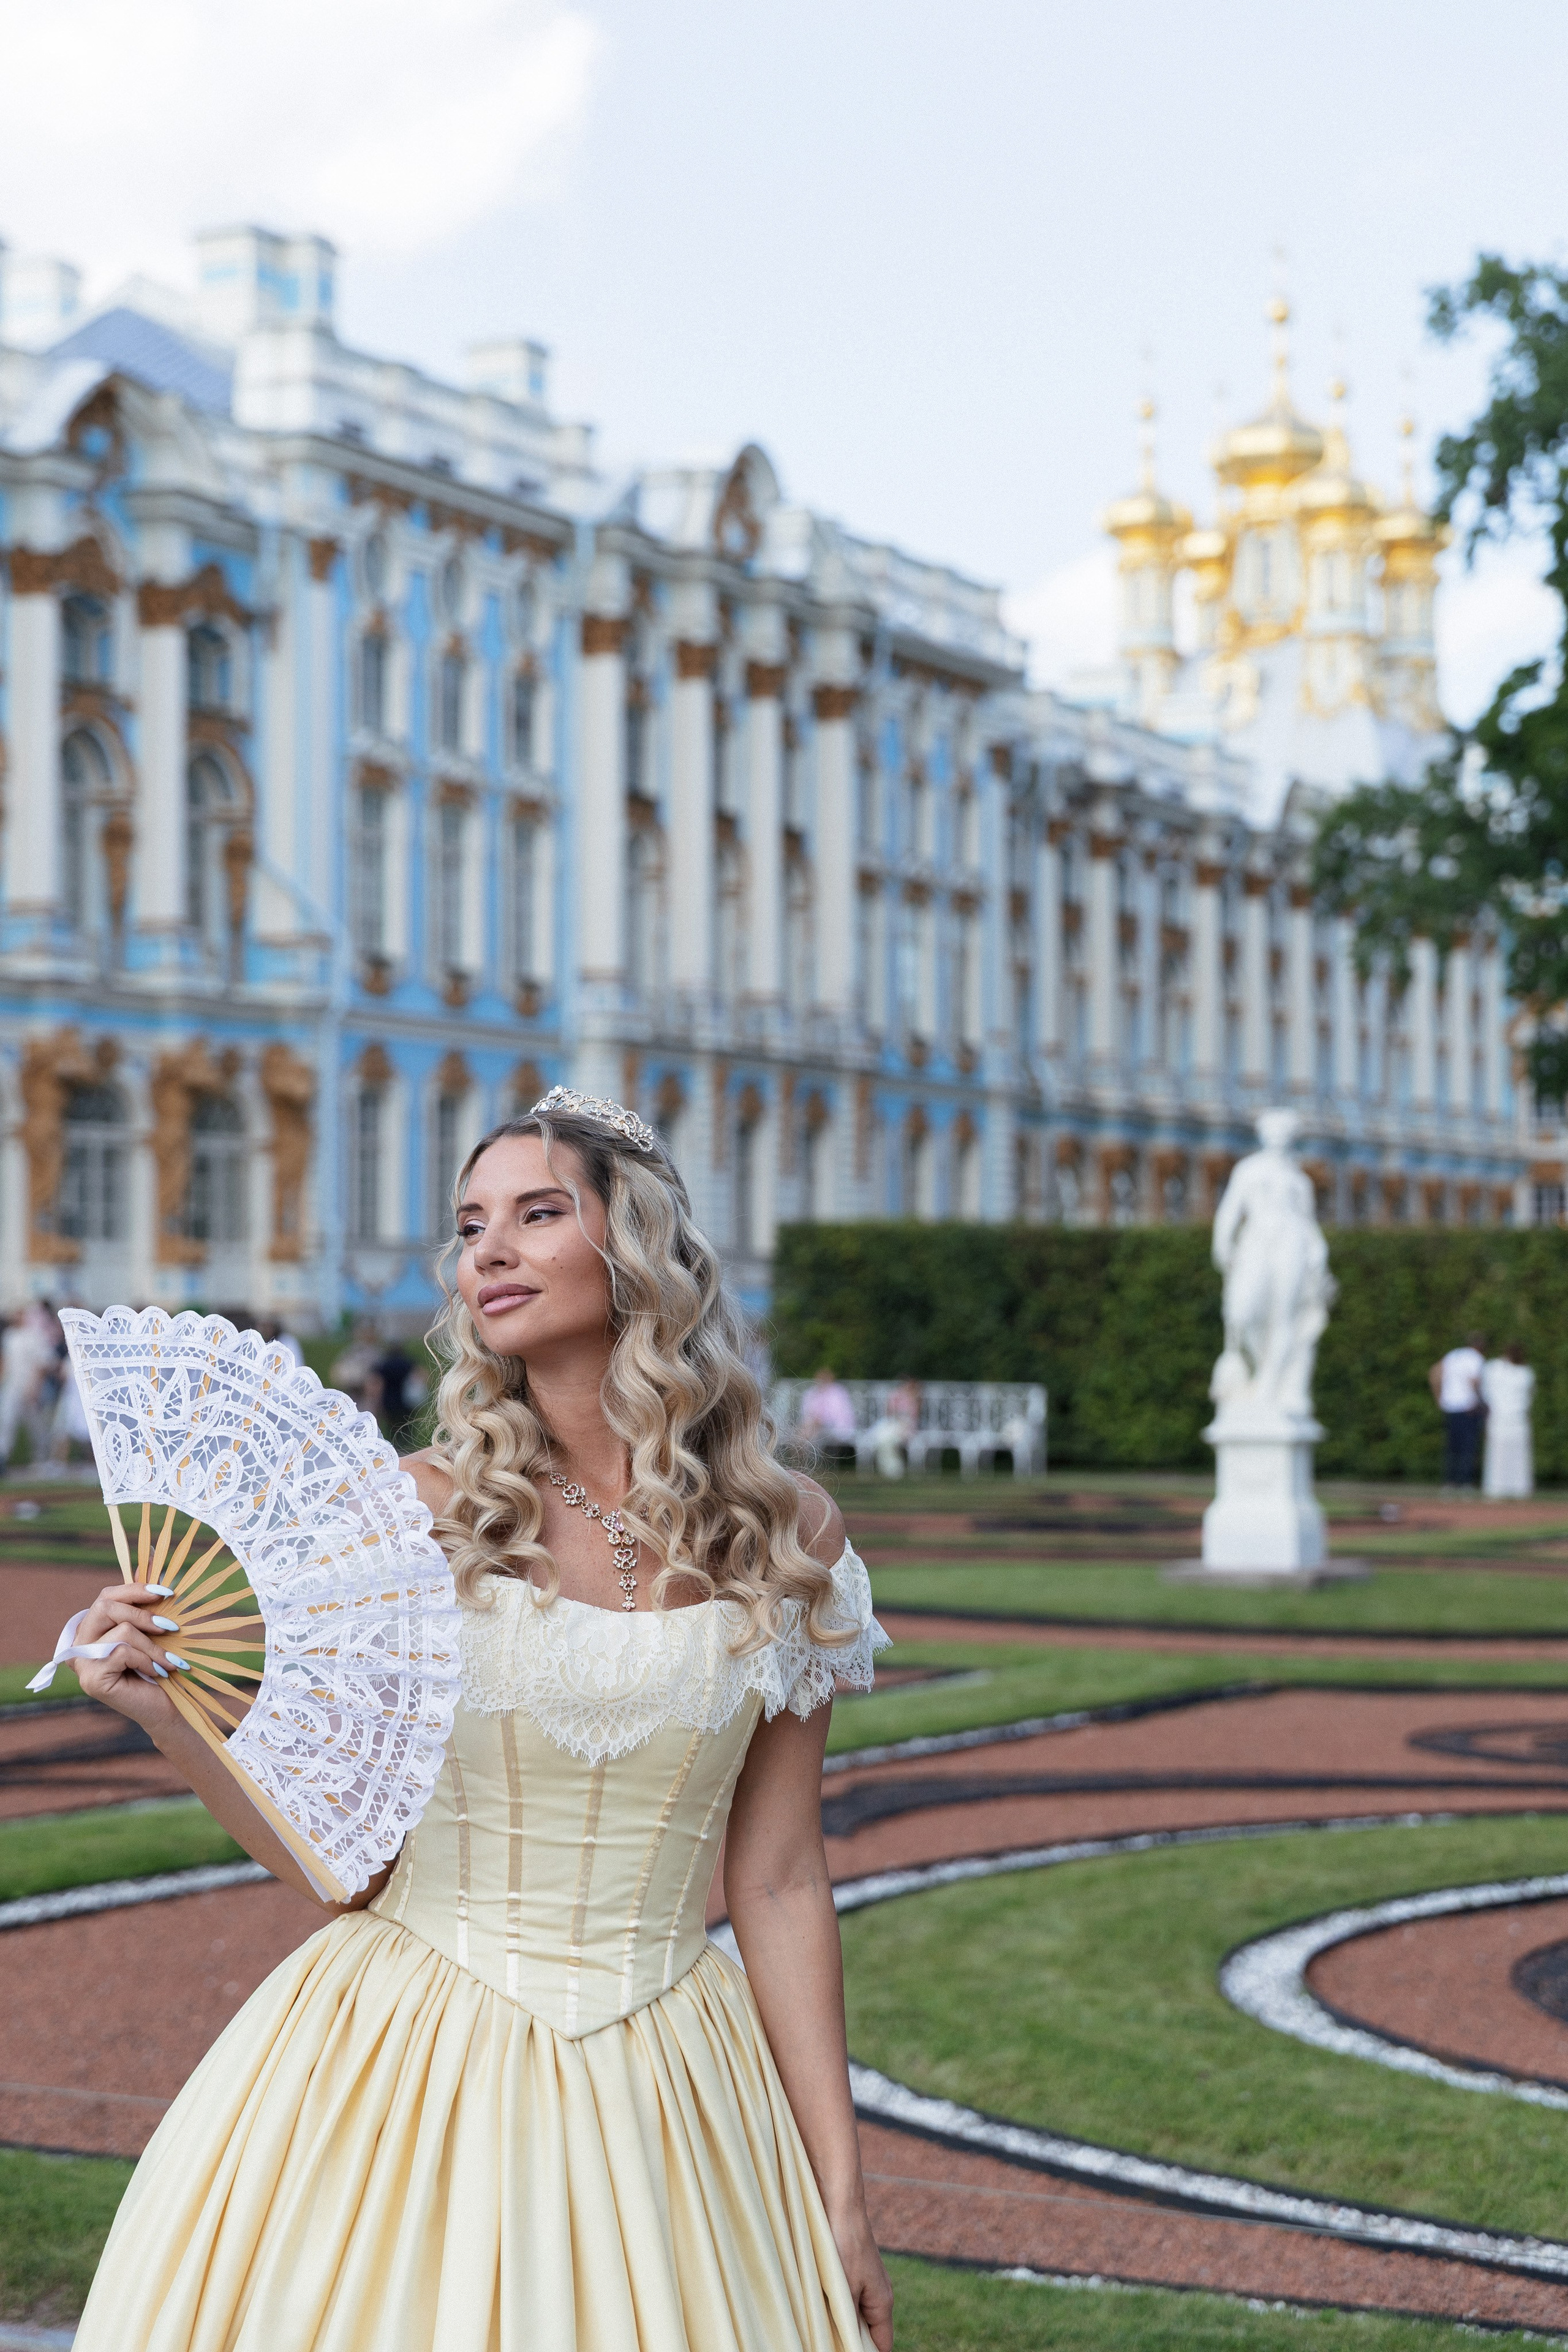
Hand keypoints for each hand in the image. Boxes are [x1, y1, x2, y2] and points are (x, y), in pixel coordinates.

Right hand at [73, 1583, 185, 1731]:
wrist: (165, 1708)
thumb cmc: (159, 1667)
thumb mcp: (153, 1629)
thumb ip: (145, 1598)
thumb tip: (150, 1552)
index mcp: (91, 1630)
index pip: (106, 1596)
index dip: (135, 1589)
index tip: (167, 1592)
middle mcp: (79, 1645)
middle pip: (106, 1606)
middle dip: (144, 1614)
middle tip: (170, 1628)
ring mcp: (82, 1664)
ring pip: (121, 1631)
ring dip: (153, 1646)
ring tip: (168, 1662)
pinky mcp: (91, 1680)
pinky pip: (123, 1652)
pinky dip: (147, 1660)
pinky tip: (157, 1674)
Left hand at [830, 2199, 892, 2350]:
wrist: (839, 2201)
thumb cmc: (845, 2242)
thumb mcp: (846, 2288)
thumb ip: (849, 2319)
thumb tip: (852, 2344)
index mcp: (883, 2303)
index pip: (882, 2346)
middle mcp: (877, 2295)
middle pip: (868, 2332)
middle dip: (849, 2340)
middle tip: (826, 2340)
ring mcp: (864, 2282)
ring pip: (853, 2314)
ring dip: (838, 2321)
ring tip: (819, 2326)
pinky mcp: (849, 2271)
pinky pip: (845, 2297)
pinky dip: (833, 2304)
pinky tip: (817, 2304)